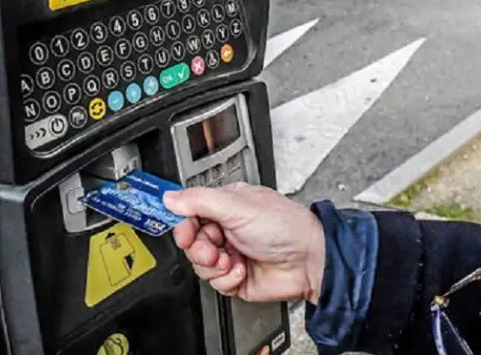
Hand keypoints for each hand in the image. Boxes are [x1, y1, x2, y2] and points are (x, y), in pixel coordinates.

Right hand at [163, 183, 324, 304]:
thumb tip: (171, 197)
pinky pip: (215, 283)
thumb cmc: (286, 226)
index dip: (182, 224)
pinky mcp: (235, 277)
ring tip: (233, 258)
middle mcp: (227, 229)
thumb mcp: (238, 206)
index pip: (189, 213)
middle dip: (200, 248)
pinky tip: (243, 269)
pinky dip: (228, 279)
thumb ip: (200, 200)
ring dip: (215, 265)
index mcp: (226, 206)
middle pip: (191, 242)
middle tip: (212, 248)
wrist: (309, 260)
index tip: (184, 231)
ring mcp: (231, 254)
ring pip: (200, 265)